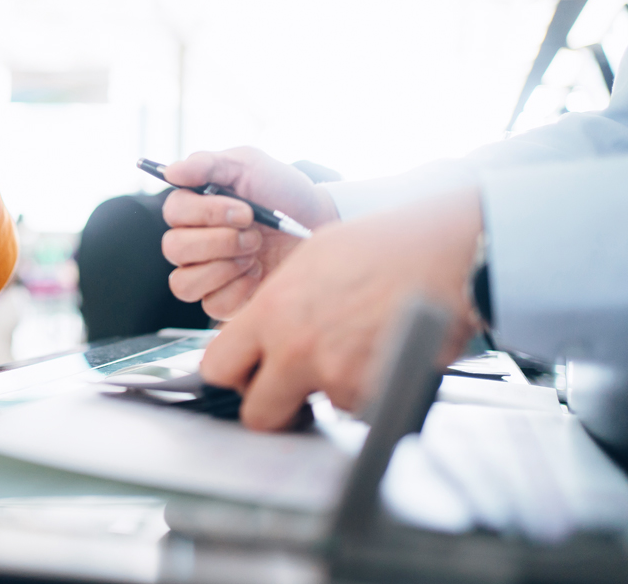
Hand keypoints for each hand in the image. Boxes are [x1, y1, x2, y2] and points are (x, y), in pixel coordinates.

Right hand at [161, 148, 339, 318]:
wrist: (319, 224)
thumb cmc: (283, 192)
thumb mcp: (250, 165)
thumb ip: (208, 164)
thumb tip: (170, 171)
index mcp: (194, 207)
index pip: (174, 212)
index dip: (206, 213)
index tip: (245, 211)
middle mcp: (192, 241)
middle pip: (174, 249)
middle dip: (220, 241)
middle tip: (255, 234)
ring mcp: (205, 273)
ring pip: (183, 283)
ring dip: (223, 267)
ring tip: (254, 253)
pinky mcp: (224, 300)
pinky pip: (213, 305)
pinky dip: (238, 289)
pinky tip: (257, 272)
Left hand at [200, 188, 483, 429]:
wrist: (444, 252)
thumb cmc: (383, 248)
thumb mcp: (307, 262)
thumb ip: (275, 306)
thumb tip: (259, 334)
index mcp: (270, 312)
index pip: (217, 367)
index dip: (233, 376)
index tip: (248, 375)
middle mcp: (295, 349)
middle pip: (257, 415)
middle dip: (274, 407)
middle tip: (293, 391)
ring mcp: (336, 376)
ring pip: (318, 411)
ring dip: (332, 393)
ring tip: (358, 351)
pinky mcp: (375, 394)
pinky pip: (360, 410)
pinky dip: (369, 393)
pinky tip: (382, 356)